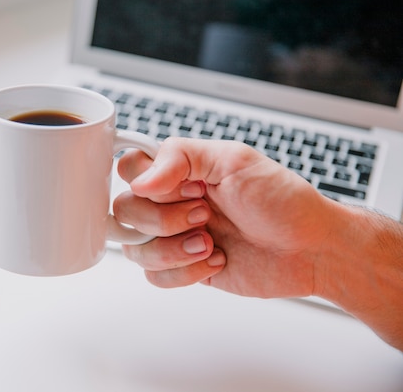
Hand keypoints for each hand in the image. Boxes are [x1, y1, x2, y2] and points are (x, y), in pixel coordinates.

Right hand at [114, 137, 334, 297]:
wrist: (310, 249)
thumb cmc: (282, 200)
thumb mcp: (235, 160)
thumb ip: (180, 157)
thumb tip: (139, 180)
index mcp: (180, 171)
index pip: (129, 169)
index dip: (146, 182)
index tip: (185, 187)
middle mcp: (171, 202)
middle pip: (124, 211)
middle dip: (163, 219)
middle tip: (203, 214)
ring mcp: (175, 237)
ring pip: (134, 249)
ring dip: (172, 249)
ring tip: (208, 241)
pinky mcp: (183, 268)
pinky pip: (153, 277)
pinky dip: (183, 273)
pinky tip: (215, 260)